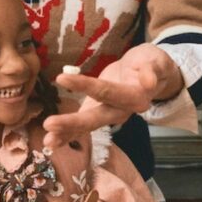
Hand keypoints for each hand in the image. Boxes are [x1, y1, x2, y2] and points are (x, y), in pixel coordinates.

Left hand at [43, 44, 180, 147]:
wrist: (150, 73)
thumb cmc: (151, 62)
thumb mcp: (154, 60)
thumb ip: (151, 70)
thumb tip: (149, 82)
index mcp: (136, 97)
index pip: (108, 91)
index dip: (85, 86)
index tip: (61, 78)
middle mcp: (122, 111)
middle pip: (96, 118)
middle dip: (73, 123)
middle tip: (49, 124)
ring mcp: (109, 115)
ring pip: (88, 126)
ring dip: (67, 133)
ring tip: (47, 140)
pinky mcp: (98, 113)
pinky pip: (83, 126)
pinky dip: (67, 134)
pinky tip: (51, 141)